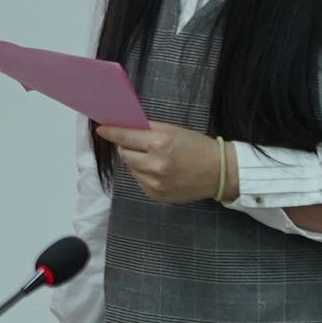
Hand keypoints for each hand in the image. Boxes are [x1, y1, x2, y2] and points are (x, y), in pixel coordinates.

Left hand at [96, 122, 227, 207]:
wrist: (219, 172)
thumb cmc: (197, 147)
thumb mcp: (174, 131)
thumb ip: (148, 130)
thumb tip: (123, 127)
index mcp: (160, 143)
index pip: (125, 137)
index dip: (111, 132)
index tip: (102, 129)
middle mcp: (155, 164)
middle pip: (124, 153)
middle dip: (128, 147)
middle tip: (142, 145)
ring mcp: (155, 183)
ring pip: (131, 168)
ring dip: (137, 161)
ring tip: (156, 159)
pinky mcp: (157, 195)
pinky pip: (140, 181)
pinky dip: (144, 175)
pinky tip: (160, 171)